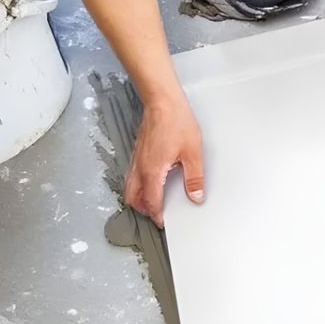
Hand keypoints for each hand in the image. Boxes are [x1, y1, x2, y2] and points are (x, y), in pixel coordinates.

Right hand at [124, 96, 205, 226]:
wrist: (162, 102)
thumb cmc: (176, 122)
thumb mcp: (193, 153)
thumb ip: (194, 178)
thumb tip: (195, 196)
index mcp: (153, 171)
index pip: (151, 202)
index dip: (157, 215)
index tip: (164, 221)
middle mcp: (140, 168)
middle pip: (134, 199)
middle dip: (144, 210)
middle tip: (157, 214)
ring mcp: (136, 160)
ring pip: (129, 188)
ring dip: (138, 199)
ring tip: (153, 202)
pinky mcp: (137, 153)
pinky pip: (131, 176)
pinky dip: (137, 186)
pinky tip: (149, 183)